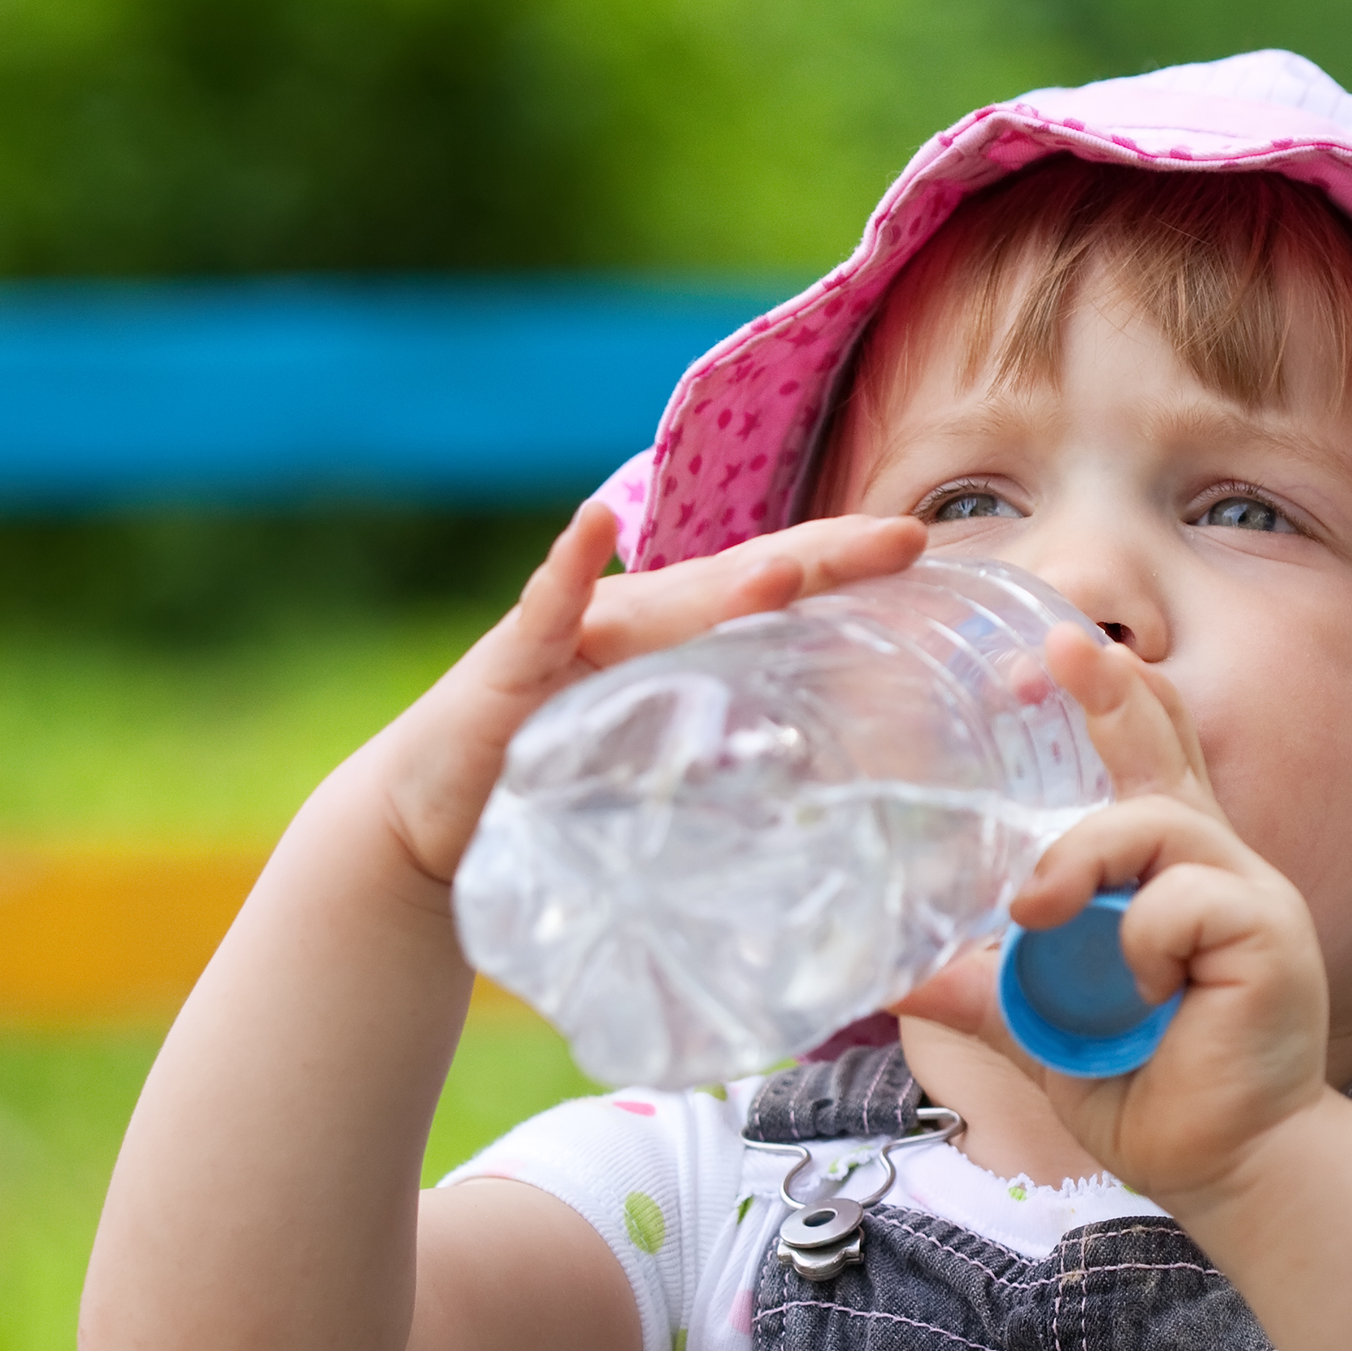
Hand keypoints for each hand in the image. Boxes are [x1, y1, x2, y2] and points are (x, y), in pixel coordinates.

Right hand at [367, 501, 925, 884]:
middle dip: (823, 557)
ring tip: (791, 571)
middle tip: (905, 538)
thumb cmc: (552, 786)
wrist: (428, 824)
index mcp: (678, 639)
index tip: (923, 550)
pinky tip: (592, 526)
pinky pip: (541, 613)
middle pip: (740, 580)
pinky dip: (565, 570)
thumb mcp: (657, 771)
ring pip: (664, 603)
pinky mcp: (506, 668)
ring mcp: (570, 634)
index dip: (844, 566)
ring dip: (726, 585)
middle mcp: (634, 620)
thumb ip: (727, 760)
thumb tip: (817, 773)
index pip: (775, 591)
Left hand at [897, 626, 1333, 1208]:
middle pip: (1167, 749)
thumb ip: (989, 990)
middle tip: (1061, 648)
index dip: (1115, 697)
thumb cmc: (1149, 1092)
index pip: (1149, 759)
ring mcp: (1248, 891)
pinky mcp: (1267, 930)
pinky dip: (1139, 941)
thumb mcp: (1046, 1031)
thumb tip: (896, 972)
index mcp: (1169, 875)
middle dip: (1113, 692)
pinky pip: (1181, 895)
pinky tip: (1145, 993)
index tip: (1065, 645)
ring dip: (1081, 862)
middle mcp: (1217, 866)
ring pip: (1156, 821)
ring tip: (1038, 917)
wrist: (1229, 1169)